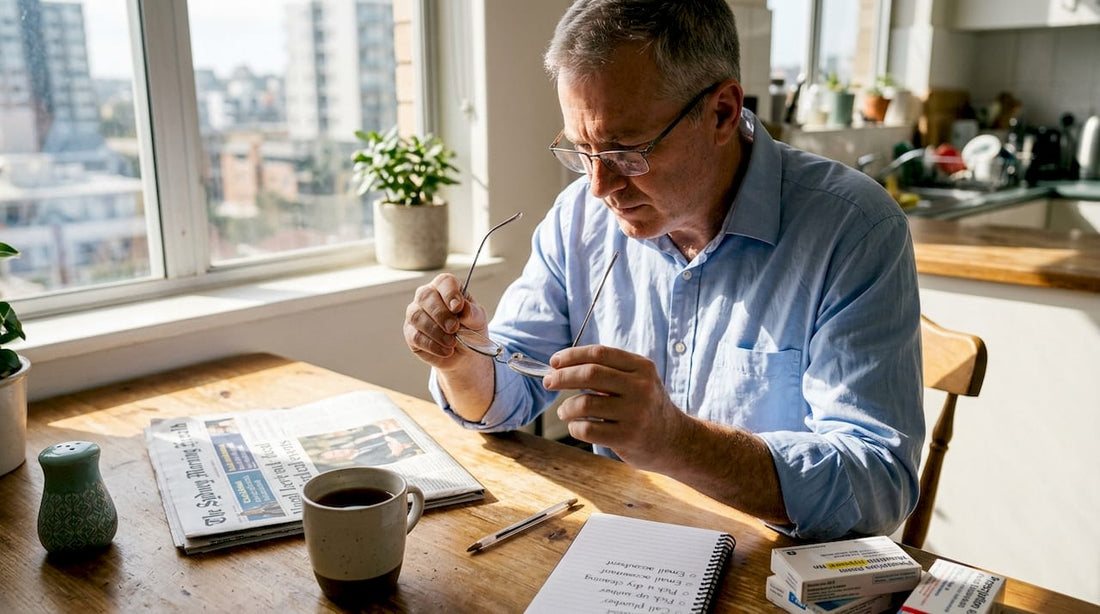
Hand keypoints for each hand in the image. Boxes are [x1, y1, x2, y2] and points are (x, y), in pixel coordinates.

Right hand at [403, 274, 489, 370]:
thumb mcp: (478, 320)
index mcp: (446, 288)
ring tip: (452, 342)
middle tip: (454, 328)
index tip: (458, 307)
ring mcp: (415, 314)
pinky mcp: (410, 333)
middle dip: (441, 314)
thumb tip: (463, 309)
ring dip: (436, 331)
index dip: (450, 293)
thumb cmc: (471, 329)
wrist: (465, 353)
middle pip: (425, 296)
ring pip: (417, 317)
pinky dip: (432, 345)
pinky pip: (416, 336)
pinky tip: (446, 351)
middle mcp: (427, 297)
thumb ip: (472, 313)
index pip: (444, 282)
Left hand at [544, 345, 685, 470]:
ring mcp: (635, 414)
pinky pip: (587, 429)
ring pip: (584, 403)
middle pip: (590, 374)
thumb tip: (562, 367)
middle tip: (548, 382)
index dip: (572, 355)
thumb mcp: (639, 381)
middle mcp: (641, 388)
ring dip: (566, 407)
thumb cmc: (646, 407)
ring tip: (564, 411)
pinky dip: (574, 427)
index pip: (599, 354)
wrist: (675, 441)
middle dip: (562, 377)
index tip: (554, 362)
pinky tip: (577, 427)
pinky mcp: (627, 438)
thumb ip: (609, 371)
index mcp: (641, 368)